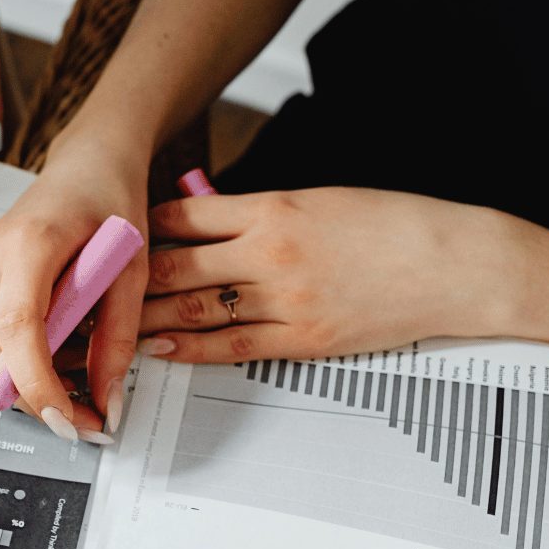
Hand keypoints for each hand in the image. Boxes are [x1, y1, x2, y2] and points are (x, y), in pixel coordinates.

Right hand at [0, 150, 148, 441]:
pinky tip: (41, 357)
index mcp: (29, 244)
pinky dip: (1, 369)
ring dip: (11, 388)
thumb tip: (107, 405)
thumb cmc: (111, 204)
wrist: (86, 166)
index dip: (37, 384)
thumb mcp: (132, 270)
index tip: (69, 420)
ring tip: (63, 379)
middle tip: (83, 416)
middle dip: (32, 400)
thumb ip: (118, 339)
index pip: (17, 328)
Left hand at [138, 188, 519, 361]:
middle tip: (92, 287)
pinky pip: (231, 347)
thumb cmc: (396, 225)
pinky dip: (188, 347)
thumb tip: (213, 224)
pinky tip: (159, 348)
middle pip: (177, 264)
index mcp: (276, 206)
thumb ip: (264, 213)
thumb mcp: (322, 200)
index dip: (143, 227)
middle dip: (127, 278)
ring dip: (145, 316)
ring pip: (195, 308)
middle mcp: (273, 252)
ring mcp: (286, 299)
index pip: (186, 215)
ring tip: (111, 324)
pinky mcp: (304, 339)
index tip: (118, 236)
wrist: (456, 263)